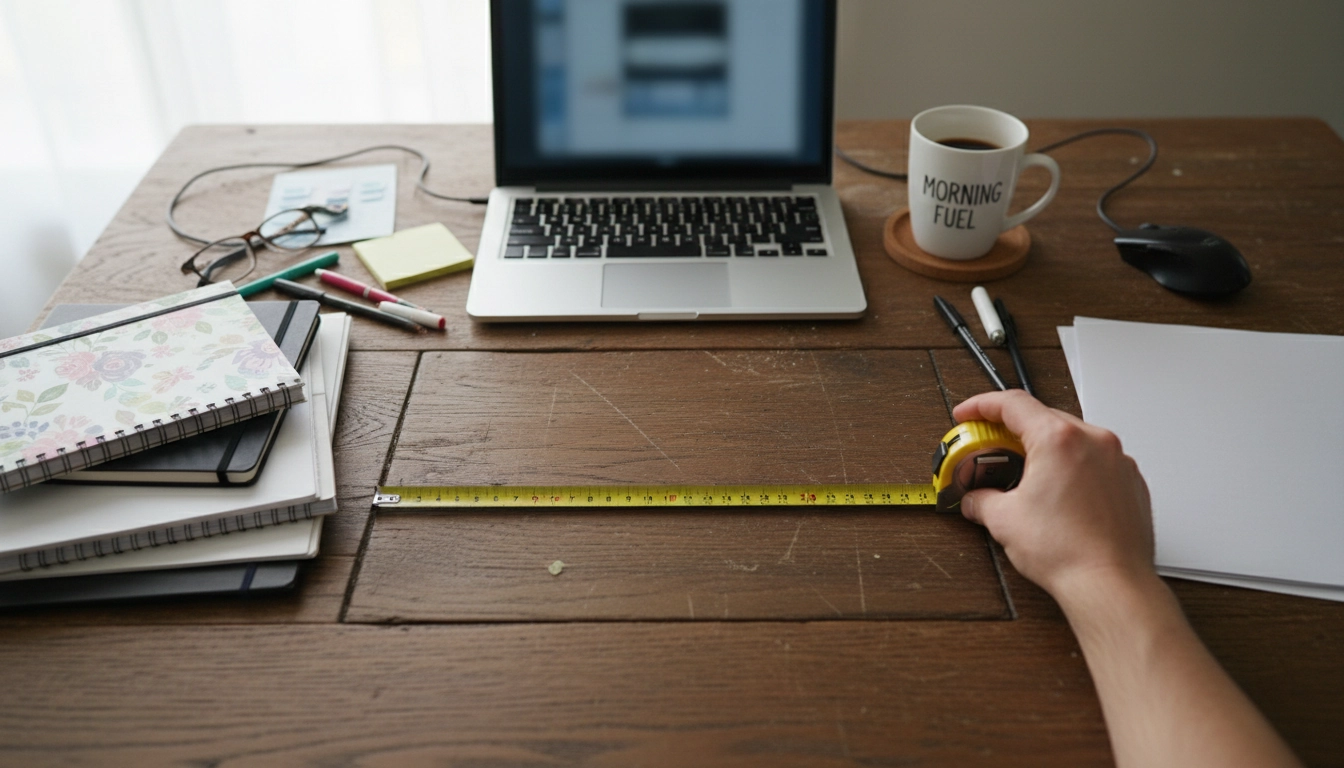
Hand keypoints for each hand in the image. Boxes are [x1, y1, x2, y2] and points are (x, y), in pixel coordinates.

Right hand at [952, 390, 1154, 600]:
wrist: (1110, 584)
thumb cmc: (1069, 553)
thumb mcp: (1004, 520)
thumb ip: (981, 499)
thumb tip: (975, 498)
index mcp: (1058, 440)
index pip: (1013, 404)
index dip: (982, 405)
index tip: (969, 414)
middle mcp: (1094, 441)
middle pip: (1043, 418)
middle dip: (1012, 431)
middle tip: (991, 450)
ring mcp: (1117, 460)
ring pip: (1072, 438)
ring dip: (1045, 449)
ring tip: (1025, 476)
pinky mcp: (1130, 481)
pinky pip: (1095, 460)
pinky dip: (1073, 467)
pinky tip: (1058, 493)